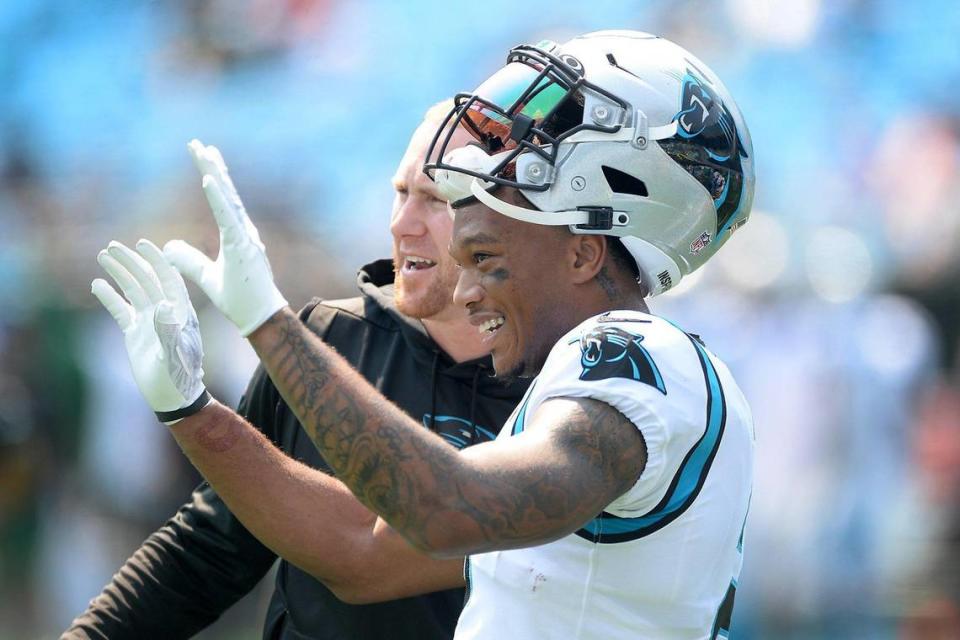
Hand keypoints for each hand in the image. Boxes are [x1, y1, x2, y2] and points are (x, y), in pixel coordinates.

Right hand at [91, 240, 209, 422]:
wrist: (173, 395)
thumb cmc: (180, 375)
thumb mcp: (174, 353)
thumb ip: (168, 330)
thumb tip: (163, 304)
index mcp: (179, 311)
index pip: (167, 278)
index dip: (156, 260)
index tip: (142, 244)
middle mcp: (165, 311)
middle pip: (146, 279)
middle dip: (131, 261)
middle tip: (111, 246)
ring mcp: (150, 320)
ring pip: (133, 290)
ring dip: (120, 273)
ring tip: (103, 256)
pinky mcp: (136, 332)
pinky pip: (121, 309)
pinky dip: (110, 297)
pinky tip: (97, 284)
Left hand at [164, 140, 288, 336]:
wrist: (259, 317)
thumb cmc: (239, 299)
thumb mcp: (206, 277)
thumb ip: (189, 260)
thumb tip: (168, 247)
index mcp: (237, 235)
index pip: (221, 199)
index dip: (211, 176)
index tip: (202, 155)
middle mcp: (244, 231)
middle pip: (226, 193)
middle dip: (212, 166)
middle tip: (199, 144)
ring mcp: (246, 238)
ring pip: (229, 200)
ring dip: (216, 175)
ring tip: (205, 153)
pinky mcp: (244, 247)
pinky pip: (228, 218)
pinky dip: (218, 198)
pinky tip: (209, 180)